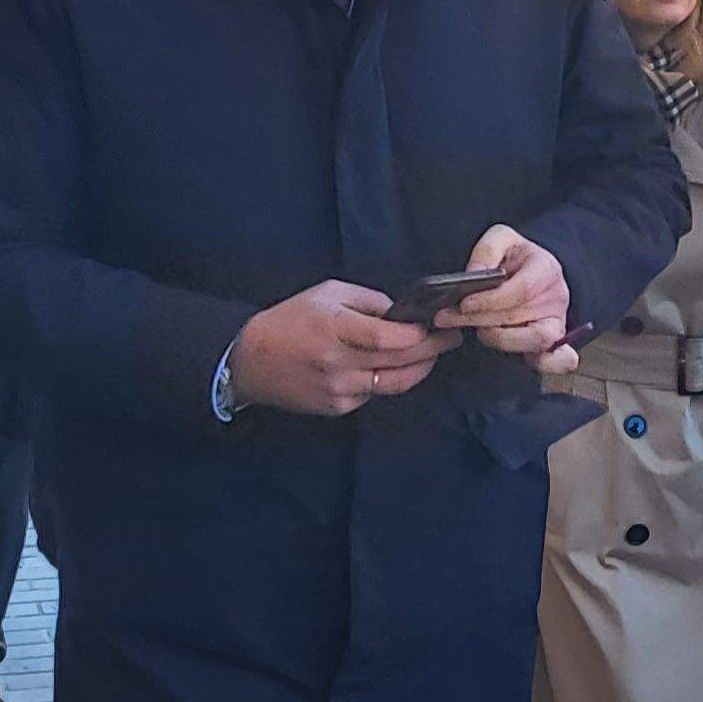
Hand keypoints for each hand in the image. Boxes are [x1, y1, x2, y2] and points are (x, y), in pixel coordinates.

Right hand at [230, 281, 452, 416]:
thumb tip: (402, 314)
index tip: (437, 324)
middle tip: (451, 337)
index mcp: (335, 329)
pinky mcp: (338, 407)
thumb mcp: (327, 293)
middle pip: (400, 362)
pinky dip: (388, 380)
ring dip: (419, 369)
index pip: (389, 338)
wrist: (251, 361)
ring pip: (395, 383)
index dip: (419, 334)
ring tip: (432, 354)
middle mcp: (339, 363)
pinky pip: (375, 393)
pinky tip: (391, 367)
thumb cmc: (290, 320)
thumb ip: (368, 301)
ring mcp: (340, 390)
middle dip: (433, 349)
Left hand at [441, 224, 577, 377]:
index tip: (464, 303)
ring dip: (499, 339)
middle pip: (518, 316)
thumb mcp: (502, 239)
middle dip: (479, 319)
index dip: (490, 300)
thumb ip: (487, 251)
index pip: (521, 290)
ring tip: (476, 330)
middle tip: (446, 317)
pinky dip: (546, 364)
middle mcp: (556, 298)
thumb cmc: (516, 257)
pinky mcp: (552, 343)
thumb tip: (475, 274)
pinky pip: (557, 360)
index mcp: (546, 269)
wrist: (536, 271)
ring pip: (533, 340)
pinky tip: (525, 358)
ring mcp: (556, 322)